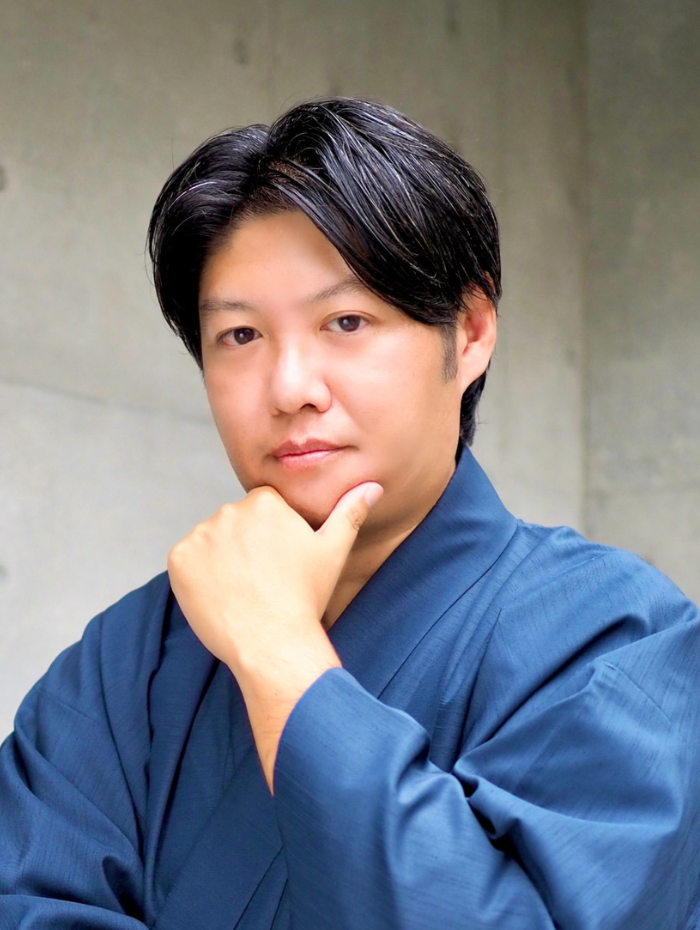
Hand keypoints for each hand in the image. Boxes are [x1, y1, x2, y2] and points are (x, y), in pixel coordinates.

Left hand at [167, 480, 382, 788]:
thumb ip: (350, 511)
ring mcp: (201, 535)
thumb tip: (373, 486)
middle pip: (234, 523)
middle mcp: (229, 510)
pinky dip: (196, 576)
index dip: (270, 537)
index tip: (278, 562)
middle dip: (243, 546)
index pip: (262, 509)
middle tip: (261, 580)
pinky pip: (185, 561)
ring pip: (210, 542)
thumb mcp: (334, 551)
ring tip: (241, 590)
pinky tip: (220, 595)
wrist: (273, 644)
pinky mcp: (179, 560)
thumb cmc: (305, 598)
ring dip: (219, 560)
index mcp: (265, 501)